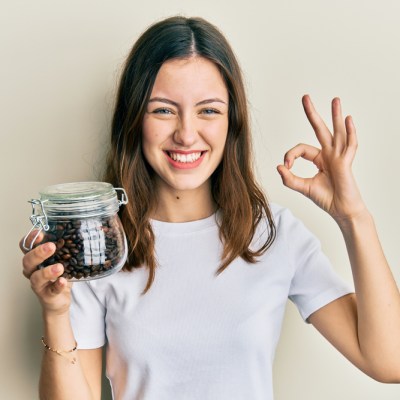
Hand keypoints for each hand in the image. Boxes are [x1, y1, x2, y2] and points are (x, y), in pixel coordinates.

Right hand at [20, 231, 71, 314]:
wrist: (59, 299)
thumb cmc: (60, 274)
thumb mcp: (62, 258)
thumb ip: (65, 246)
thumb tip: (79, 229)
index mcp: (35, 259)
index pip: (26, 247)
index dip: (30, 240)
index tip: (40, 233)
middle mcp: (33, 270)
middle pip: (28, 261)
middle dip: (38, 253)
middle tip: (51, 247)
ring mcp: (38, 284)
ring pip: (36, 277)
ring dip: (47, 271)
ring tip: (60, 267)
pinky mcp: (47, 295)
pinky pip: (51, 290)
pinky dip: (57, 285)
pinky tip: (63, 281)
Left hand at [277, 95, 366, 222]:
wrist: (341, 210)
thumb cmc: (326, 198)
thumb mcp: (303, 187)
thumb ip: (290, 179)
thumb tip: (278, 166)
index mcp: (319, 159)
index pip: (302, 148)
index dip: (291, 154)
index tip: (286, 165)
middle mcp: (329, 154)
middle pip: (320, 130)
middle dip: (312, 114)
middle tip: (305, 97)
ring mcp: (339, 157)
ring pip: (337, 132)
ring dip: (335, 116)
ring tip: (335, 100)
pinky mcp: (346, 163)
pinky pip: (349, 145)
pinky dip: (350, 132)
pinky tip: (348, 119)